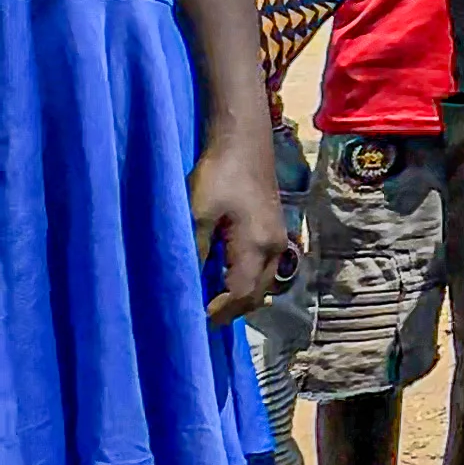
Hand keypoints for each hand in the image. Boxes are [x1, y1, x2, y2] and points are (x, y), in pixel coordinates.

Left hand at [190, 131, 283, 325]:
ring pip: (262, 284)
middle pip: (256, 295)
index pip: (239, 294)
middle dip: (229, 310)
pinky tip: (222, 274)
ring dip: (237, 296)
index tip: (191, 321)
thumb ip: (194, 250)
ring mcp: (278, 240)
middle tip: (197, 315)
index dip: (216, 312)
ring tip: (208, 298)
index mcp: (256, 247)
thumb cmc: (219, 176)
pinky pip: (262, 270)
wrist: (245, 143)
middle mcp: (274, 249)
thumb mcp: (199, 213)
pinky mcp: (274, 231)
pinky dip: (244, 281)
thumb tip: (184, 283)